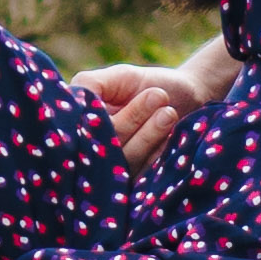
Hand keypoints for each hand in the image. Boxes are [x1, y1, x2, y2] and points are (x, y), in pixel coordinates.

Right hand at [66, 53, 224, 160]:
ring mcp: (118, 169)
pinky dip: (159, 153)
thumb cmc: (149, 84)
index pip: (77, 131)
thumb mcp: (119, 77)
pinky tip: (172, 135)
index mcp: (81, 124)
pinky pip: (146, 173)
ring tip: (169, 112)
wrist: (188, 98)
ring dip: (148, 135)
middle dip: (131, 119)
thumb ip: (90, 85)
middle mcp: (94, 150)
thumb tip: (72, 102)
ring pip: (125, 159)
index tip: (113, 101)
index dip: (95, 120)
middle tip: (157, 95)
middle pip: (102, 145)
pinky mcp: (142, 182)